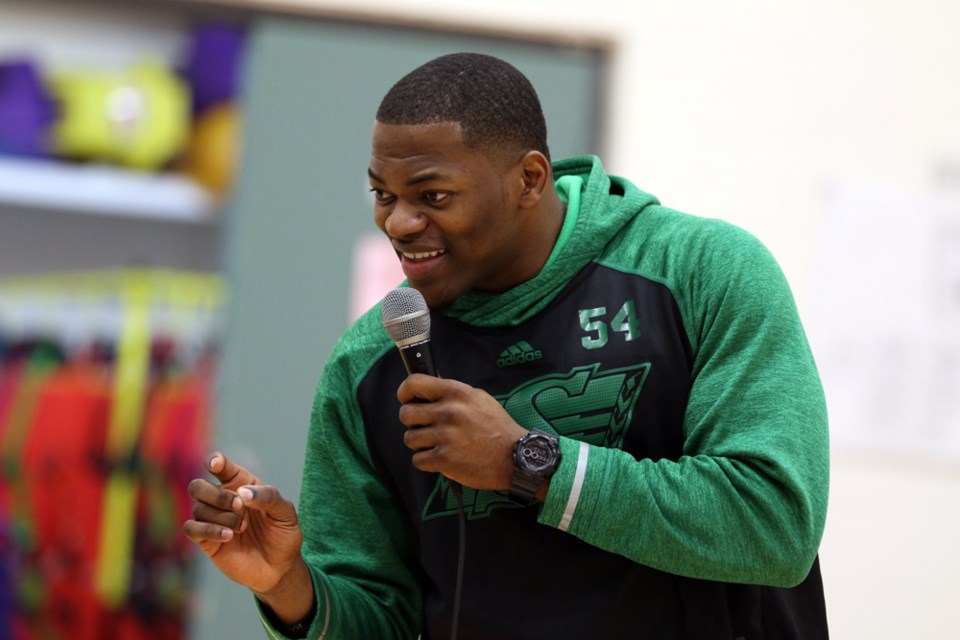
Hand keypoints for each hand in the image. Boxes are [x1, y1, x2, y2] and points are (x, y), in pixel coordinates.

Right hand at [183, 452, 307, 607]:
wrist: (280, 567)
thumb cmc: (282, 534)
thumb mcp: (285, 512)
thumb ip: (268, 497)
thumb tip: (242, 493)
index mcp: (241, 484)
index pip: (220, 466)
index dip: (214, 461)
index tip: (216, 464)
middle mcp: (222, 499)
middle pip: (197, 486)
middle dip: (216, 495)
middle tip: (239, 506)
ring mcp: (212, 520)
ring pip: (197, 508)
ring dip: (221, 517)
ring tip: (242, 528)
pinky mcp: (206, 541)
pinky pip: (191, 529)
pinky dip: (207, 530)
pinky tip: (228, 536)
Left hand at [397, 374, 526, 489]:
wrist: (515, 456)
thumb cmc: (498, 427)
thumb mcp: (479, 398)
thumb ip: (453, 394)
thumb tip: (429, 391)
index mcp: (456, 393)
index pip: (414, 383)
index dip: (405, 392)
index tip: (407, 400)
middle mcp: (449, 412)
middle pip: (406, 413)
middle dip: (412, 422)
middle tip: (425, 428)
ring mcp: (446, 436)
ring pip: (409, 438)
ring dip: (420, 444)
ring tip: (437, 445)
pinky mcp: (445, 459)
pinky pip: (418, 460)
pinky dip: (426, 462)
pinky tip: (440, 459)